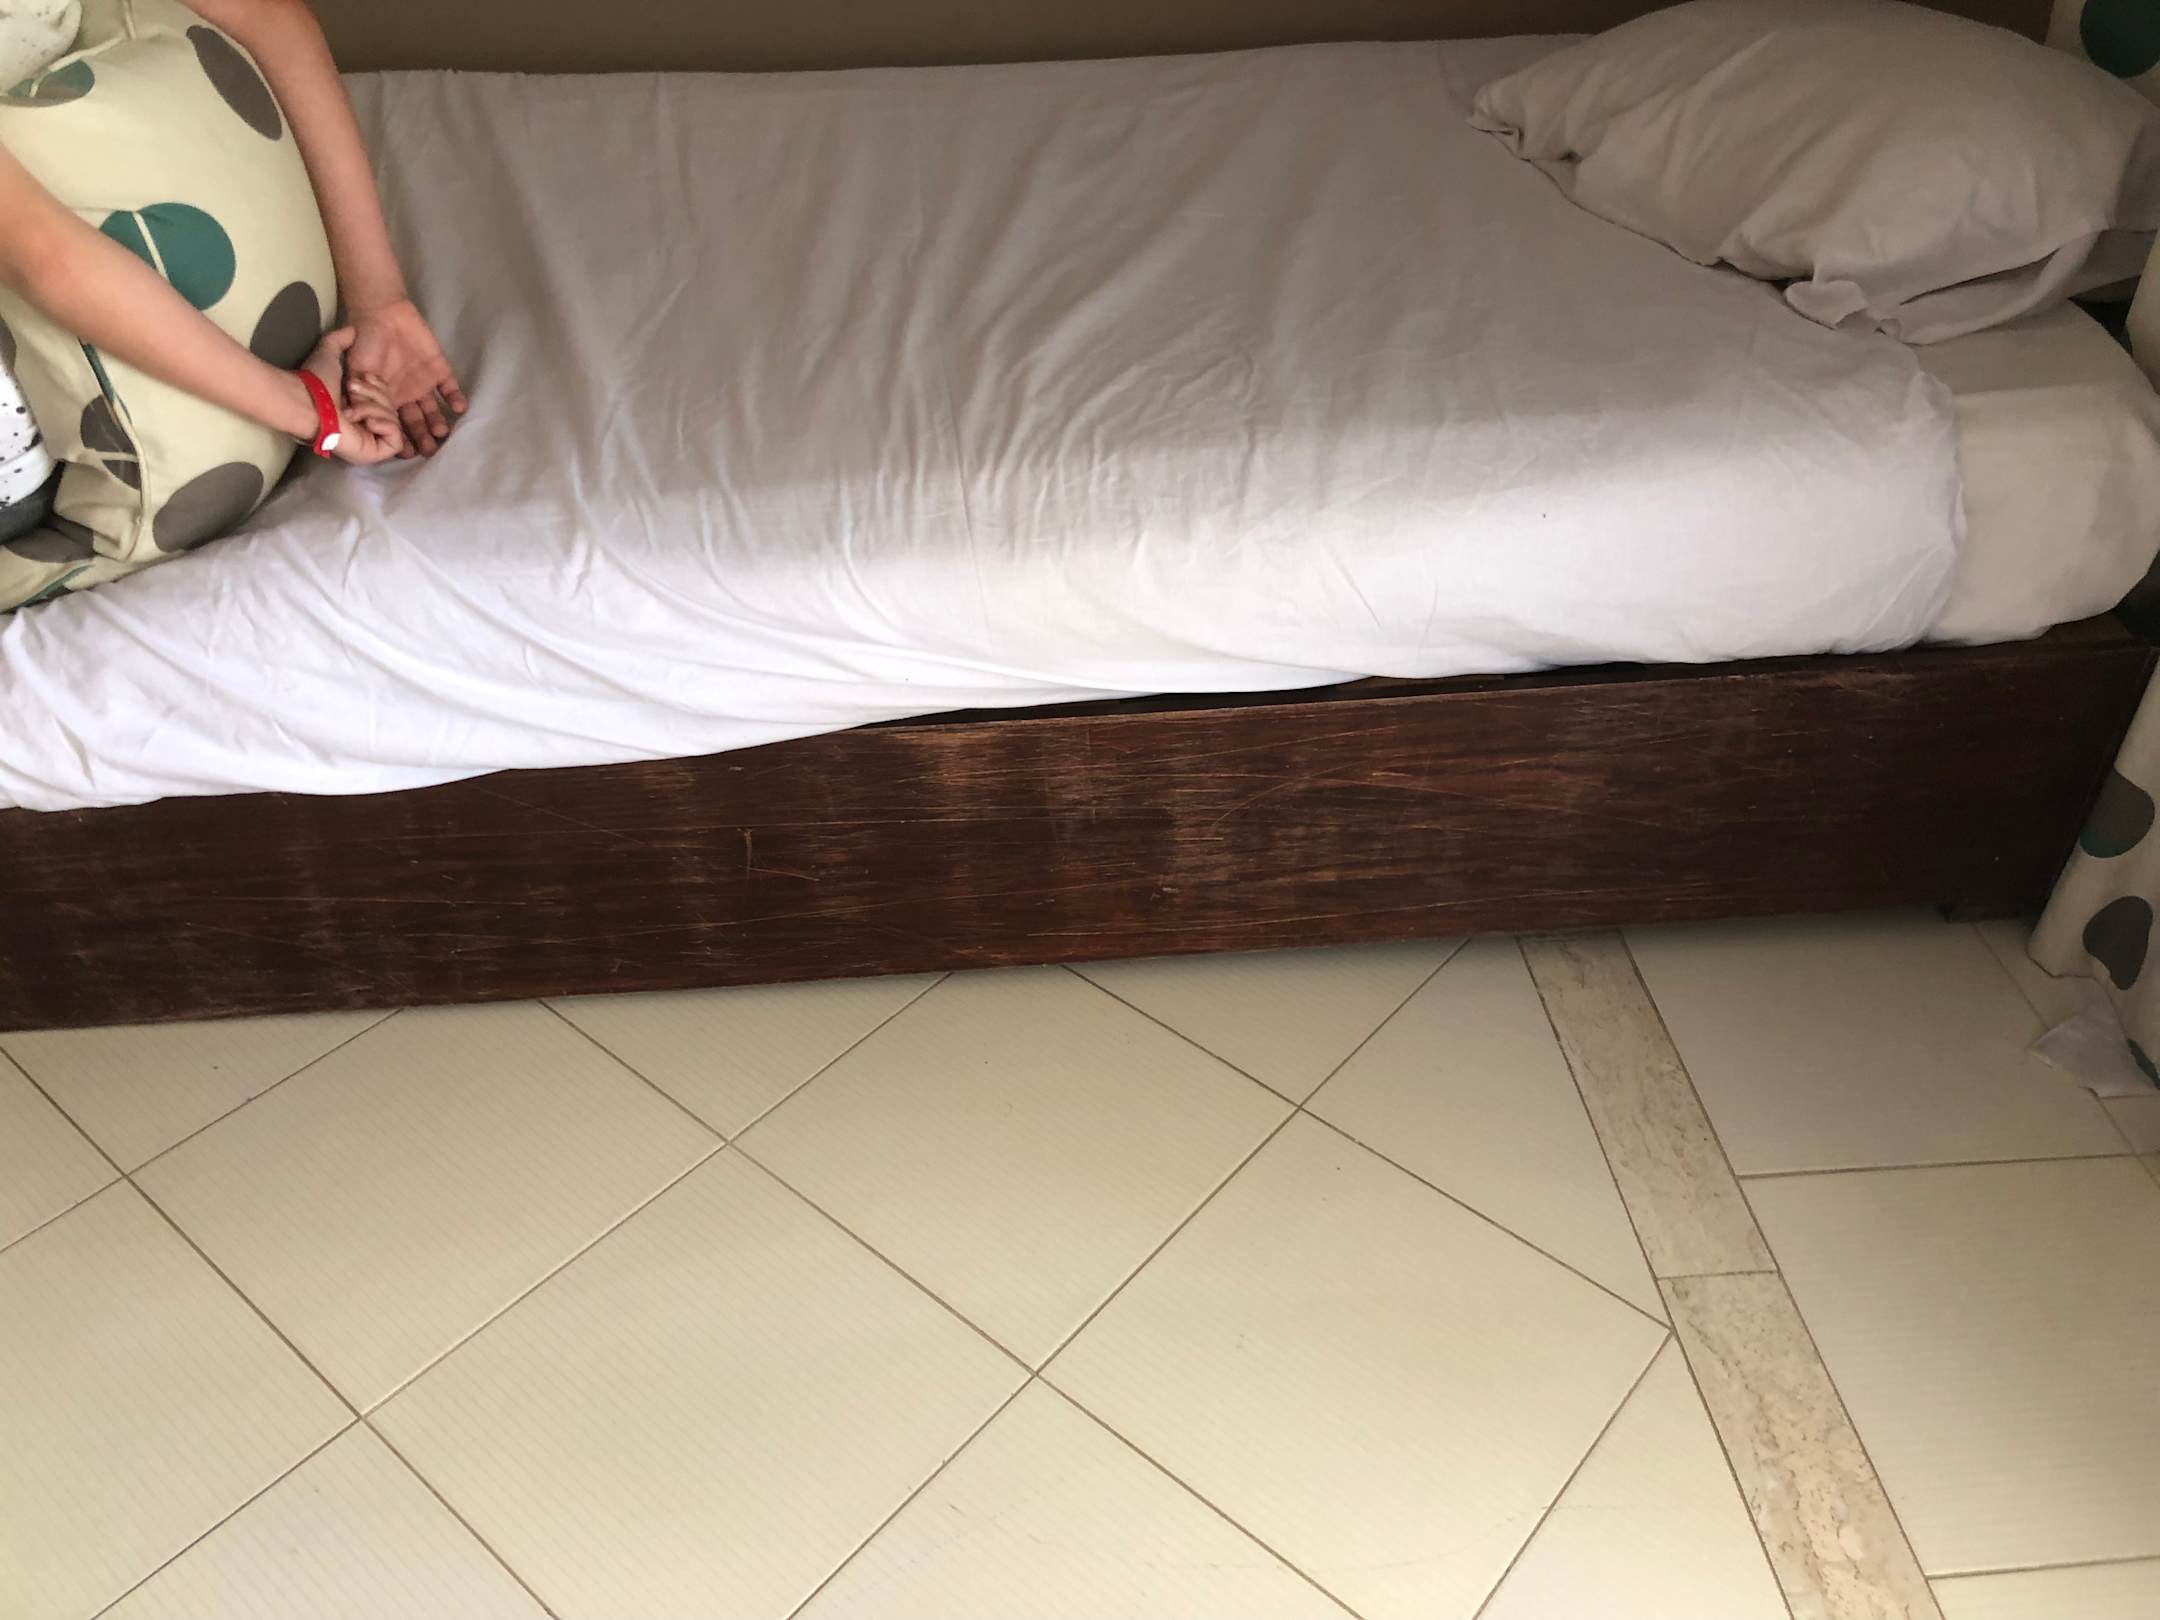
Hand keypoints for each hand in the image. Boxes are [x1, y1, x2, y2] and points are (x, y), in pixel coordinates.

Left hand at [300, 326, 403, 465]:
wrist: (306, 401)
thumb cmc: (314, 382)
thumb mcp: (329, 351)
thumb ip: (339, 339)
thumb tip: (350, 327)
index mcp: (360, 407)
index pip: (386, 398)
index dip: (379, 386)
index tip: (363, 378)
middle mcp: (368, 426)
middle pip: (394, 409)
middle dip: (377, 396)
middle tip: (353, 391)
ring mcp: (372, 441)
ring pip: (396, 422)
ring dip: (375, 408)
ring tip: (352, 408)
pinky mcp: (377, 453)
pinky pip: (395, 437)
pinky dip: (384, 424)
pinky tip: (365, 420)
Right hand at [347, 297, 465, 458]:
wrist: (381, 314)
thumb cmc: (364, 343)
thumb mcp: (356, 372)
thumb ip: (360, 397)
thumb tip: (356, 423)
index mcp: (387, 400)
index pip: (396, 426)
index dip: (402, 440)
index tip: (407, 453)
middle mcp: (407, 396)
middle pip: (418, 422)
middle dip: (423, 438)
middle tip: (430, 451)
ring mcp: (424, 384)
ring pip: (434, 410)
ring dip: (439, 422)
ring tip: (443, 433)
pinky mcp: (439, 370)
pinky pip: (449, 388)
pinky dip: (455, 398)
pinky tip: (459, 407)